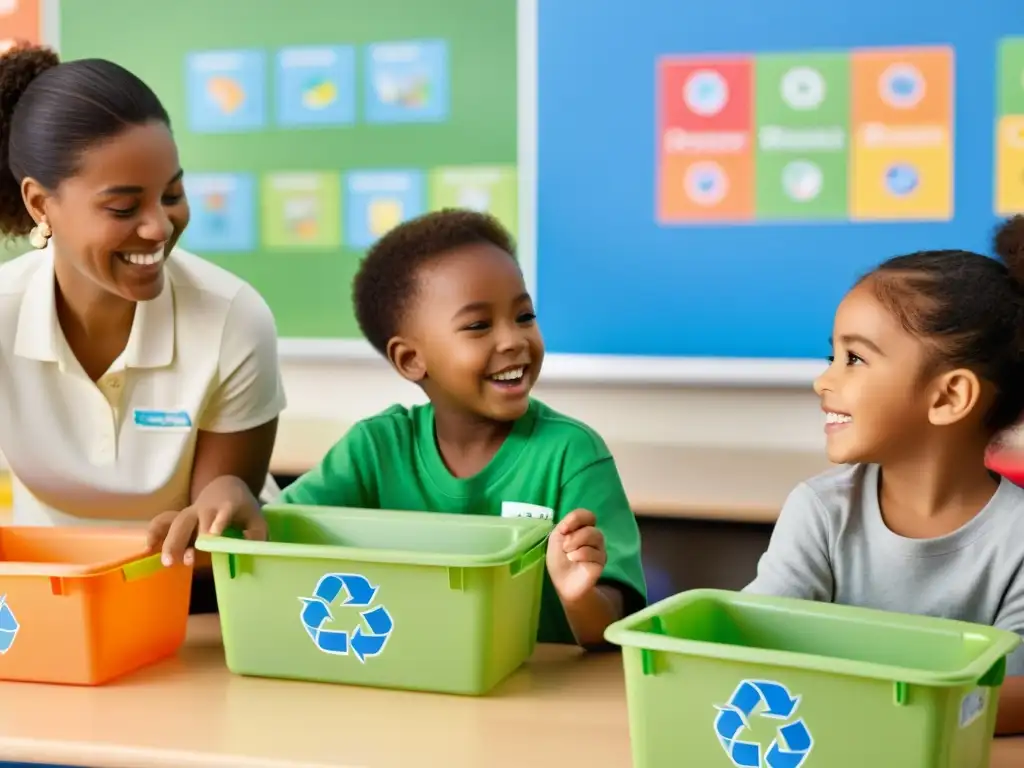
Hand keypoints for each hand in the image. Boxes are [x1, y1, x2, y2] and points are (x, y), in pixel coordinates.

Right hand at [146, 476, 266, 566]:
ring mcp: (191, 512)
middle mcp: (206, 508)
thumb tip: (250, 547)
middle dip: (187, 539)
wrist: (226, 487)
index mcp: (227, 506)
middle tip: (186, 560)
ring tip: (167, 562)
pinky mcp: (181, 516)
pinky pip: (164, 521)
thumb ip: (257, 534)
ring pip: (177, 523)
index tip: (213, 536)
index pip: (223, 513)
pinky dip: (155, 532)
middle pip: (192, 520)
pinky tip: (148, 549)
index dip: (218, 523)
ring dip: (170, 542)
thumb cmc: (243, 508)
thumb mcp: (257, 519)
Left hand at [546, 509, 606, 603]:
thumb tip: (573, 521)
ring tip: (569, 555)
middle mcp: (593, 536)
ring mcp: (599, 548)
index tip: (564, 528)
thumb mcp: (556, 538)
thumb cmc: (559, 560)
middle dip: (574, 536)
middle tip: (565, 547)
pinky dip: (580, 555)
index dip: (576, 518)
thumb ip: (564, 525)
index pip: (586, 515)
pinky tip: (574, 561)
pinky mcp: (602, 560)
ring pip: (594, 536)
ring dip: (576, 544)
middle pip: (590, 527)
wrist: (563, 582)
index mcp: (581, 528)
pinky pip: (593, 551)